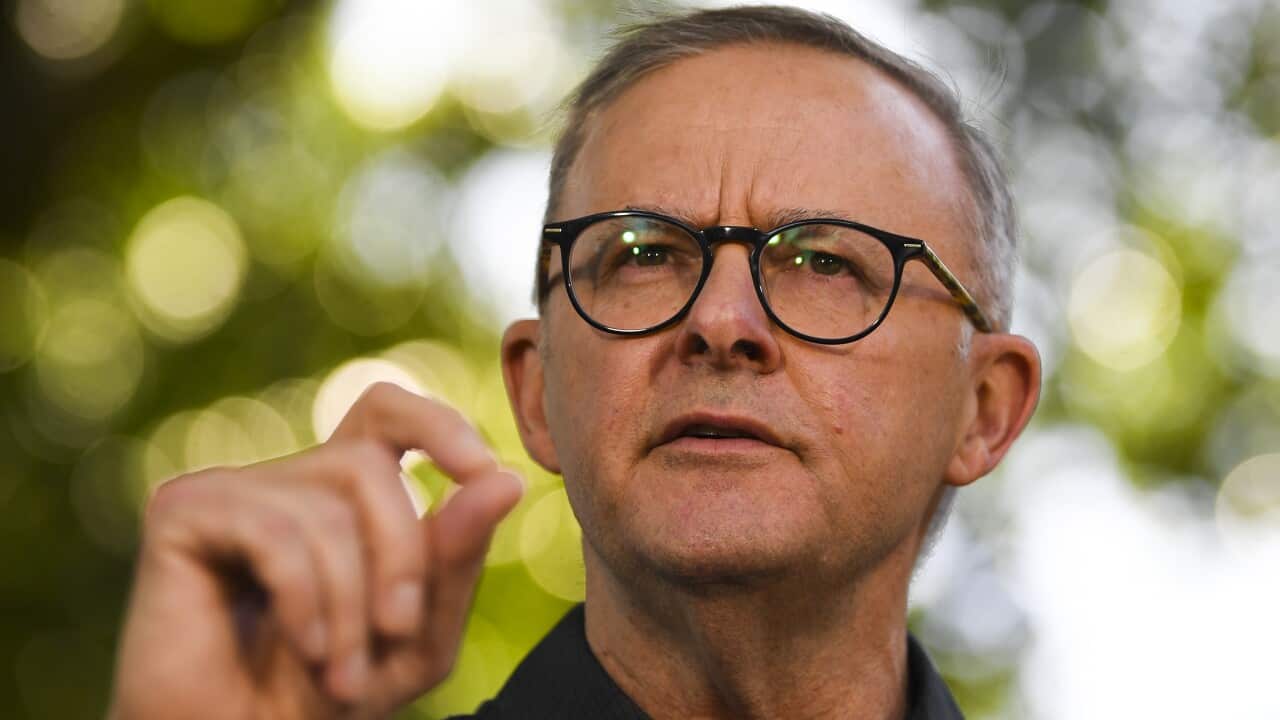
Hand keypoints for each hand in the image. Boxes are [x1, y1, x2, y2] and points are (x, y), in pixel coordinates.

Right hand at [108, 382, 524, 718]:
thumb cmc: (321, 695)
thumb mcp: (416, 634)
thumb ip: (455, 556)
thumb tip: (505, 479)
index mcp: (337, 495)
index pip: (388, 412)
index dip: (438, 423)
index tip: (481, 472)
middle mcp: (282, 481)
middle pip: (369, 463)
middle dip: (401, 551)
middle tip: (400, 629)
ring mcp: (228, 491)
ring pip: (329, 507)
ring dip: (352, 602)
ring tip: (342, 672)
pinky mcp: (181, 512)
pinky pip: (275, 531)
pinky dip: (306, 600)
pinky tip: (303, 648)